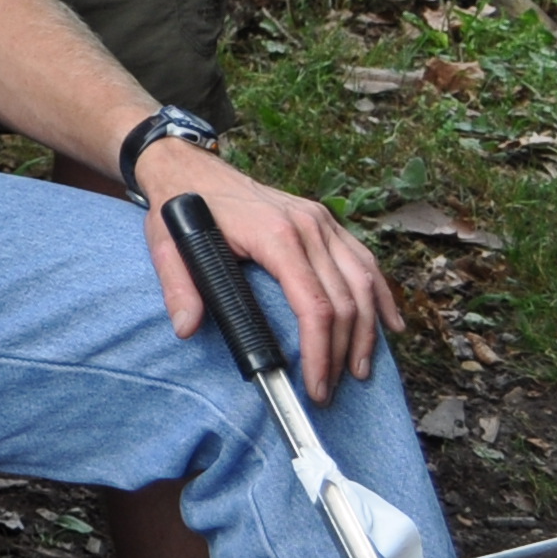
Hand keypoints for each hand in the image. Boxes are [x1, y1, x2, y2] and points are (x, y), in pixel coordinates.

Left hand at [137, 143, 400, 399]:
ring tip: (359, 370)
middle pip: (344, 301)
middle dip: (342, 352)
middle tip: (330, 391)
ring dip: (368, 330)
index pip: (314, 304)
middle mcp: (307, 225)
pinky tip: (389, 324)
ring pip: (362, 282)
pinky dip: (380, 293)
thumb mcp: (167, 244)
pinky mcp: (324, 221)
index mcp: (274, 234)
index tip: (315, 386)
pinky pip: (363, 260)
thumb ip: (178, 287)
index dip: (320, 351)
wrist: (189, 167)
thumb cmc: (181, 206)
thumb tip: (187, 329)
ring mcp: (320, 221)